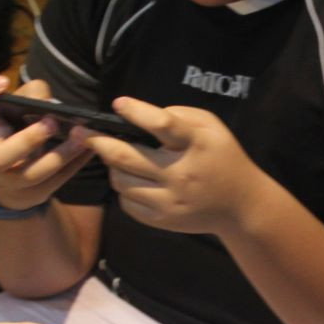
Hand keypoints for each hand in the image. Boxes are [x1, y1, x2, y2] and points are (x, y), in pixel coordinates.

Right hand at [0, 75, 96, 211]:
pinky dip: (78, 162)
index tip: (3, 81)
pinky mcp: (38, 192)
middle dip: (28, 139)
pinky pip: (61, 179)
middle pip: (1, 156)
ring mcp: (15, 180)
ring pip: (36, 173)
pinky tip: (92, 148)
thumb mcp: (13, 115)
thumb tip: (49, 100)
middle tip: (51, 122)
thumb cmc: (13, 138)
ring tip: (81, 136)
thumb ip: (30, 97)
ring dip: (61, 154)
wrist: (10, 187)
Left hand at [87, 96, 280, 236]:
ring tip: (113, 157)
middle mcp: (180, 174)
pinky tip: (132, 180)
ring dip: (111, 166)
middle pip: (126, 157)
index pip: (162, 125)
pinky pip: (127, 202)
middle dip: (98, 141)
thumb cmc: (222, 157)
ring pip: (120, 180)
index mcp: (196, 145)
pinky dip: (124, 189)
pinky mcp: (162, 219)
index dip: (136, 112)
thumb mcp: (212, 127)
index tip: (119, 104)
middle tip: (83, 132)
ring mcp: (169, 201)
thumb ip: (180, 116)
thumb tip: (140, 116)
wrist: (240, 206)